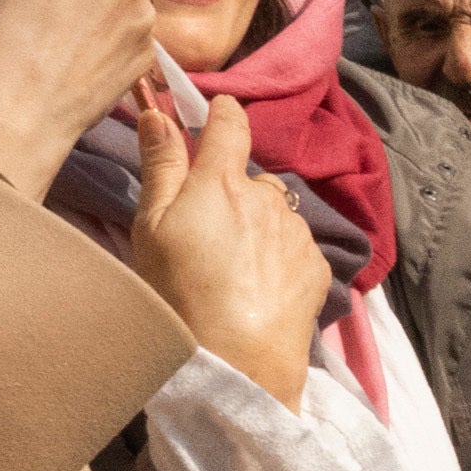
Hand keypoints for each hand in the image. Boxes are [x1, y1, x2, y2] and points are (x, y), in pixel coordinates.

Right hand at [124, 85, 326, 398]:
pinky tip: (257, 285)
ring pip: (275, 212)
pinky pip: (294, 246)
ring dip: (257, 223)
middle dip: (232, 190)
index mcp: (222, 181)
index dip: (221, 112)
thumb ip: (160, 166)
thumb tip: (158, 112)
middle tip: (206, 229)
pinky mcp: (318, 266)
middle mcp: (268, 198)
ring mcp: (298, 232)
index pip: (230, 124)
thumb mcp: (152, 226)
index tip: (215, 111)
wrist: (239, 359)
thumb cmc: (180, 291)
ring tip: (232, 265)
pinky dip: (278, 255)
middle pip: (250, 177)